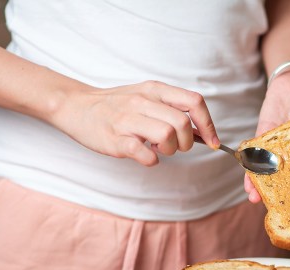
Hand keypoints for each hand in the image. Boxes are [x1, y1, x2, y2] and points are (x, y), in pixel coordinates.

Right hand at [53, 80, 219, 165]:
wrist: (75, 106)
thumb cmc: (117, 106)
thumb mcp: (147, 97)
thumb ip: (173, 110)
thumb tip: (204, 133)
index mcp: (155, 90)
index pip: (194, 102)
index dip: (208, 125)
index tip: (213, 142)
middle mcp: (143, 101)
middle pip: (183, 123)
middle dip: (187, 143)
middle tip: (175, 146)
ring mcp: (127, 120)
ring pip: (167, 136)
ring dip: (170, 150)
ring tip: (158, 148)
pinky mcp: (115, 139)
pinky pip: (143, 153)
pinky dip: (151, 159)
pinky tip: (146, 156)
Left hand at [245, 70, 289, 202]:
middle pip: (289, 177)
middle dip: (282, 193)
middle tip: (277, 208)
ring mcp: (279, 146)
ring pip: (269, 169)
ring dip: (261, 184)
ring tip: (256, 198)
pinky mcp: (263, 136)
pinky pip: (255, 154)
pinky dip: (249, 165)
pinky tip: (247, 177)